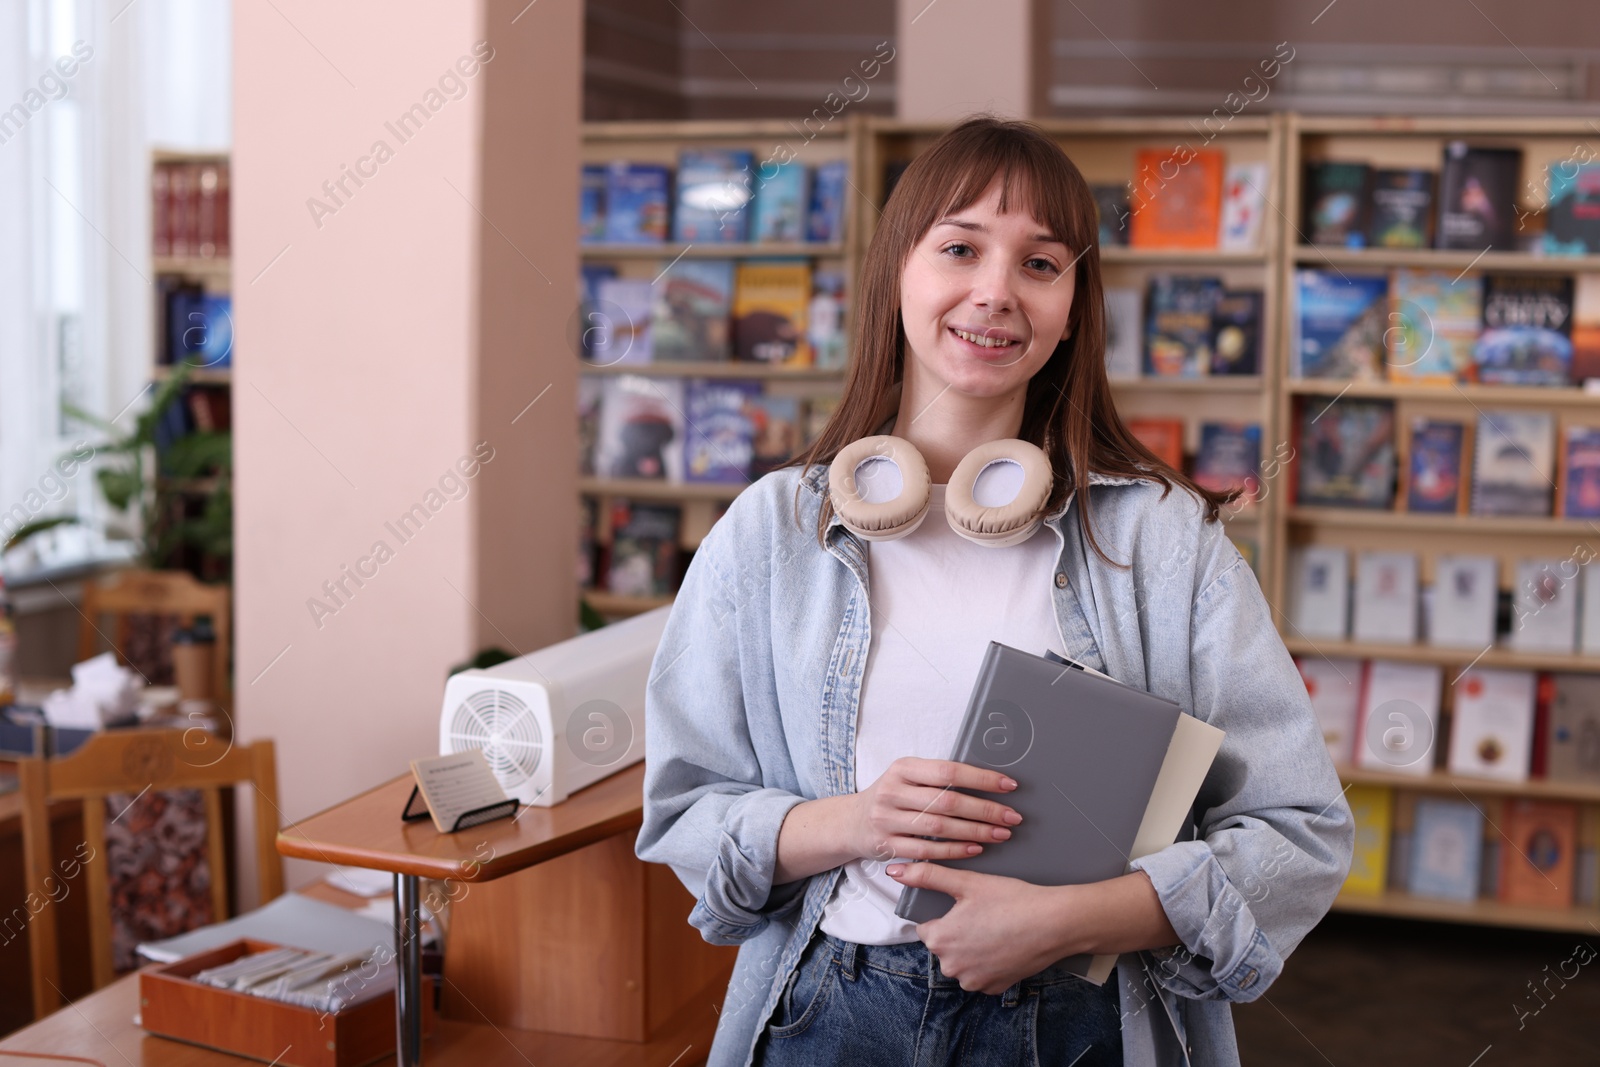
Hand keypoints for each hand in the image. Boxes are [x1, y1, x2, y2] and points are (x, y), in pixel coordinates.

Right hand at [847, 757, 1021, 864]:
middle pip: (947, 802)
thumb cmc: (891, 796)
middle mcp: (892, 792)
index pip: (948, 771)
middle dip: (986, 810)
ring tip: (1001, 833)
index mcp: (902, 768)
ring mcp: (887, 820)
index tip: (1009, 785)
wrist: (851, 823)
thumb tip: (986, 780)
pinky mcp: (887, 845)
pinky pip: (928, 851)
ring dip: (976, 832)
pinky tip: (976, 849)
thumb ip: (937, 778)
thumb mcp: (906, 777)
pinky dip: (956, 851)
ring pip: (940, 828)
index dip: (981, 778)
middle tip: (1012, 816)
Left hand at [885, 861, 1076, 994]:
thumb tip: (896, 871)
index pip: (926, 929)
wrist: (1053, 924)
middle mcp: (952, 967)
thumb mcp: (966, 882)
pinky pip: (981, 975)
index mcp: (940, 940)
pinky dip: (988, 962)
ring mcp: (974, 981)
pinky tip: (1003, 945)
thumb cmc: (1010, 900)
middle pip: (944, 947)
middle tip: (982, 915)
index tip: (964, 907)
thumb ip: (927, 876)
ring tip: (994, 929)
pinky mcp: (994, 988)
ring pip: (962, 962)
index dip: (944, 915)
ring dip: (971, 949)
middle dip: (957, 932)